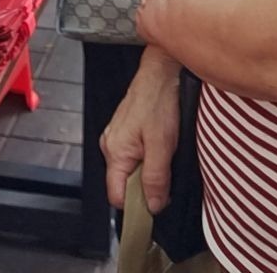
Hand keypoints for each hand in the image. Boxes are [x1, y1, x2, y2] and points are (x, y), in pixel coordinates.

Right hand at [101, 51, 183, 211]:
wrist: (162, 71)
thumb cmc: (160, 100)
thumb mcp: (163, 144)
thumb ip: (156, 178)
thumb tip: (153, 205)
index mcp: (114, 150)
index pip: (117, 195)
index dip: (136, 204)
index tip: (155, 204)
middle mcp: (111, 144)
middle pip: (125, 183)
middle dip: (146, 184)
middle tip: (166, 171)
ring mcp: (117, 136)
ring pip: (132, 169)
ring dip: (150, 169)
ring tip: (165, 153)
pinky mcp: (127, 130)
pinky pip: (135, 155)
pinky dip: (149, 156)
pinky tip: (162, 143)